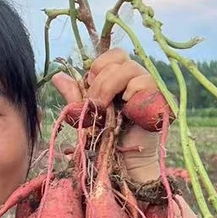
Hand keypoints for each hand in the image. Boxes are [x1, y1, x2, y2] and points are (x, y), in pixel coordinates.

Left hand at [51, 49, 165, 181]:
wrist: (124, 162)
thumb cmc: (106, 138)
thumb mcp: (86, 114)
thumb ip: (74, 95)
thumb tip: (57, 76)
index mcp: (120, 77)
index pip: (113, 55)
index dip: (99, 66)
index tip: (89, 87)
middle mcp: (136, 78)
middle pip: (120, 59)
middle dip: (101, 81)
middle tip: (96, 105)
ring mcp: (149, 87)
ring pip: (130, 68)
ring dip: (111, 86)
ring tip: (106, 109)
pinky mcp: (159, 99)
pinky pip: (146, 82)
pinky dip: (132, 91)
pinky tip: (125, 107)